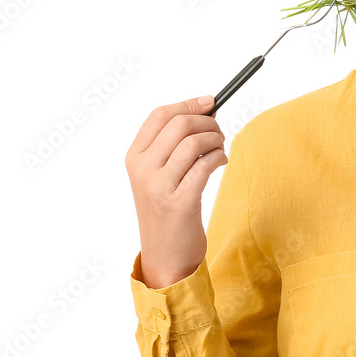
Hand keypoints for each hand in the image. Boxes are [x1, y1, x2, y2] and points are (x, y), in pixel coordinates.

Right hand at [124, 95, 226, 288]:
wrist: (166, 254)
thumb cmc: (168, 209)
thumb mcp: (159, 175)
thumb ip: (173, 145)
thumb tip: (204, 109)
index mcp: (134, 157)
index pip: (159, 115)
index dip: (188, 104)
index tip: (209, 102)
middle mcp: (142, 169)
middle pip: (180, 125)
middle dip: (207, 122)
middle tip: (219, 132)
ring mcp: (159, 186)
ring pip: (194, 143)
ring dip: (216, 140)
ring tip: (220, 149)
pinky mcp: (180, 202)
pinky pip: (205, 165)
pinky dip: (220, 157)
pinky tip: (221, 161)